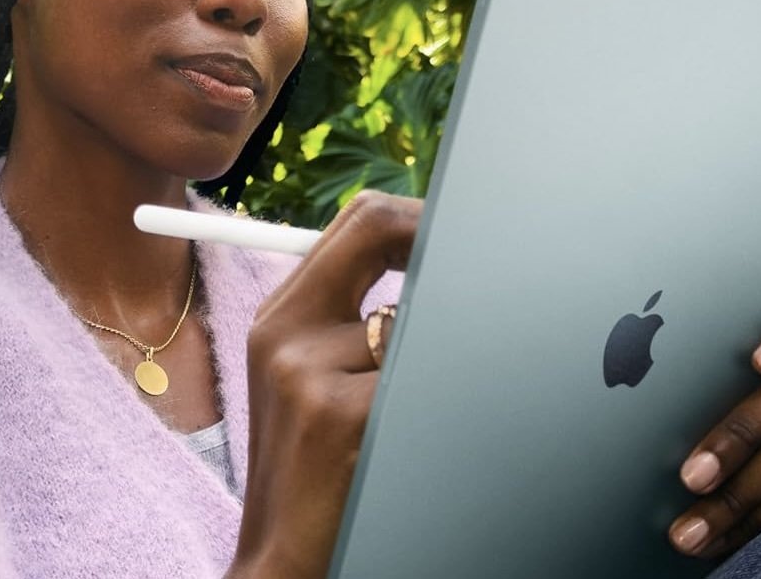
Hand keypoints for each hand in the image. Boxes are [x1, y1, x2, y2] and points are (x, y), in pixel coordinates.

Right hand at [227, 191, 419, 578]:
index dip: (417, 217)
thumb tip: (433, 258)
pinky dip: (434, 401)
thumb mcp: (305, 383)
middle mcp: (285, 333)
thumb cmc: (310, 472)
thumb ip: (350, 317)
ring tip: (410, 410)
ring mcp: (308, 371)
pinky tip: (405, 439)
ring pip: (413, 319)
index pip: (355, 221)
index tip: (457, 234)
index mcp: (279, 319)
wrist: (281, 563)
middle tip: (480, 267)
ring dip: (432, 357)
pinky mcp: (340, 414)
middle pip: (378, 230)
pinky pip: (419, 375)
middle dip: (437, 241)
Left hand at [668, 300, 760, 559]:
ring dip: (737, 490)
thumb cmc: (724, 462)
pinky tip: (721, 539)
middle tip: (689, 477)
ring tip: (691, 528)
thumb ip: (712, 395)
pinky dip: (758, 518)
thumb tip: (645, 385)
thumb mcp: (720, 421)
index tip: (760, 360)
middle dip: (737, 433)